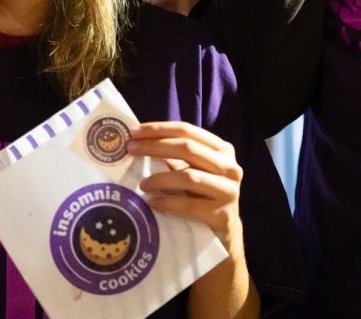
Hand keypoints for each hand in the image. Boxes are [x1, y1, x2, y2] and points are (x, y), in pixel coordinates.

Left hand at [128, 121, 244, 252]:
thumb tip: (138, 142)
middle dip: (155, 147)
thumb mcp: (193, 169)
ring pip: (189, 177)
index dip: (159, 129)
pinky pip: (190, 206)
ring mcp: (229, 191)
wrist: (224, 231)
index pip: (187, 131)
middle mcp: (230, 167)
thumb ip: (175, 155)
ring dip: (160, 178)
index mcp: (222, 149)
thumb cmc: (202, 194)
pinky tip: (152, 203)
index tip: (133, 132)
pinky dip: (168, 203)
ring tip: (142, 184)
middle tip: (130, 151)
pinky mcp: (223, 216)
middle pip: (187, 149)